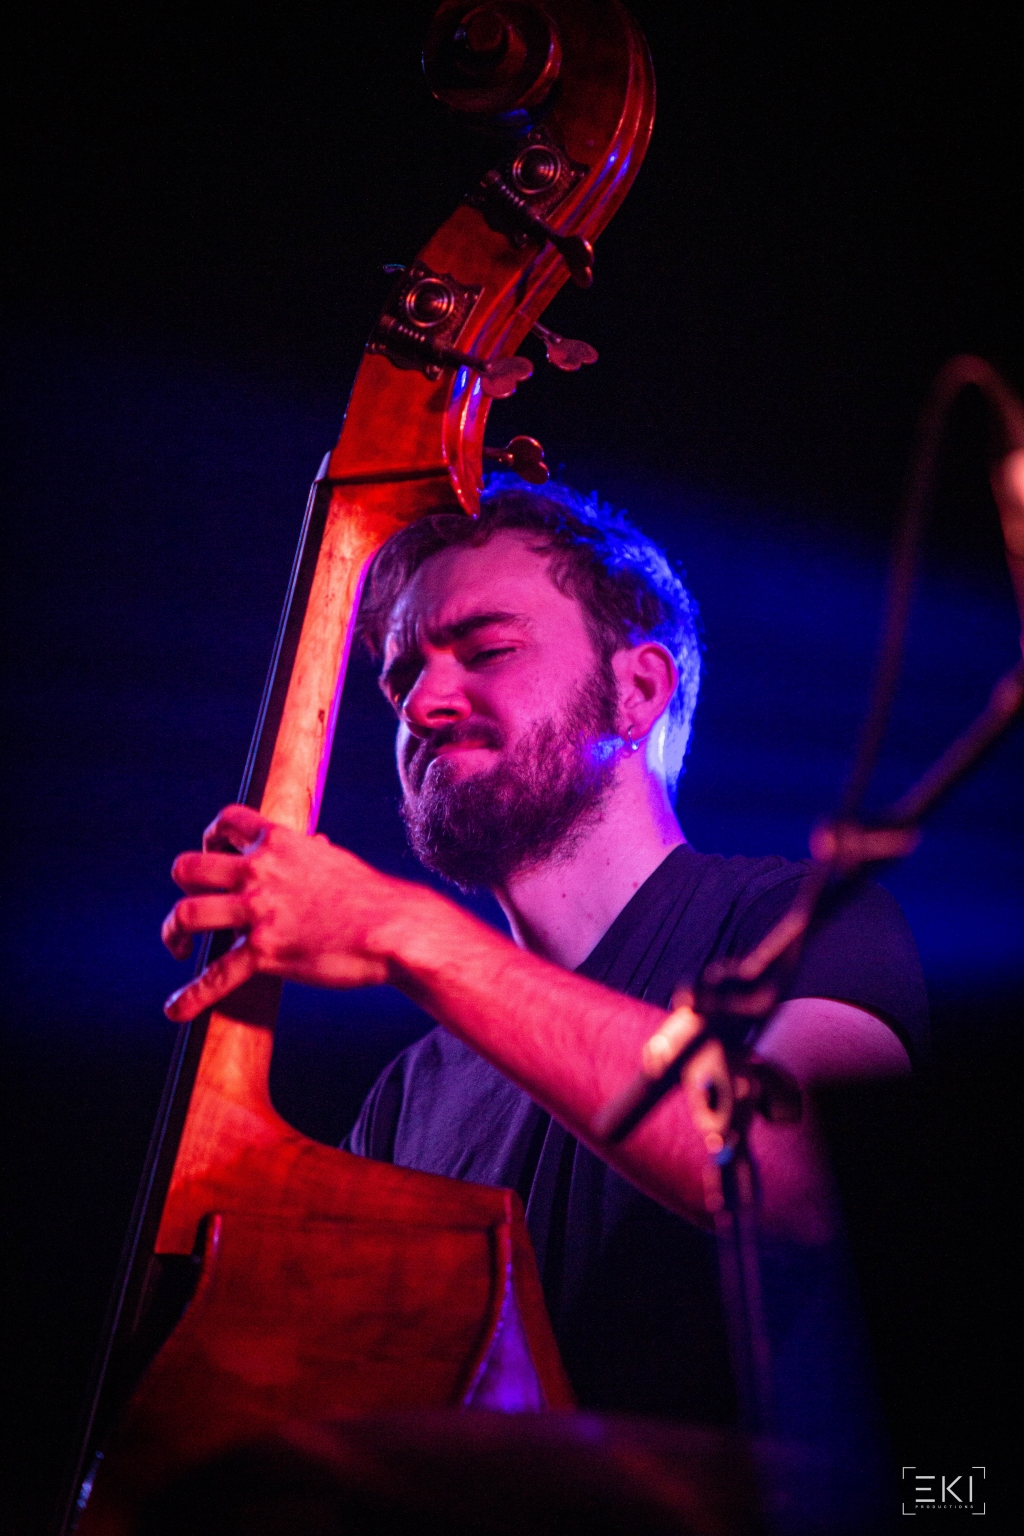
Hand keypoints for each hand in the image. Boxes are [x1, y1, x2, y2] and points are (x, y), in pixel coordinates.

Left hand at [161, 805, 403, 1021]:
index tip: (212, 853)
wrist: (394, 928)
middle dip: (185, 884)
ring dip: (175, 932)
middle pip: (189, 867)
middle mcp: (261, 871)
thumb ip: (314, 855)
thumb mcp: (336, 863)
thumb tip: (317, 847)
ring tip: (180, 946)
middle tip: (197, 901)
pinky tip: (175, 1010)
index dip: (211, 836)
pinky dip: (190, 997)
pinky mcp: (264, 952)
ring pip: (187, 913)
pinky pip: (214, 977)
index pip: (228, 821)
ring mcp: (259, 911)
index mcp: (279, 842)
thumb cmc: (372, 898)